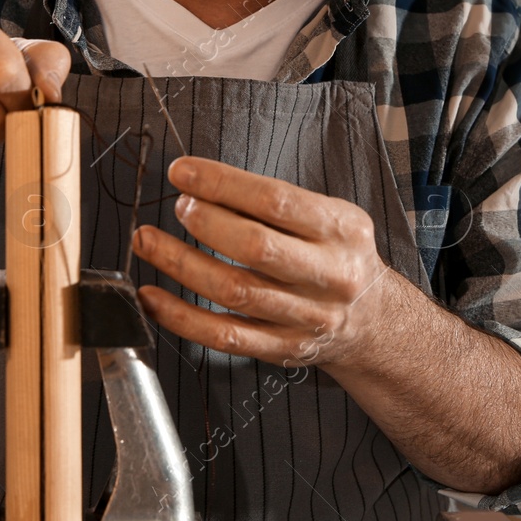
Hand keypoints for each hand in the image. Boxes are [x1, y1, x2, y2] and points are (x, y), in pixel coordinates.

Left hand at [130, 156, 397, 370]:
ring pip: (234, 292)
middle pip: (256, 248)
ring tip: (148, 242)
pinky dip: (181, 316)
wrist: (372, 321)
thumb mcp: (328, 218)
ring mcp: (305, 317)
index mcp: (340, 230)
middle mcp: (327, 275)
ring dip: (182, 265)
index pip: (275, 200)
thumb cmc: (337, 256)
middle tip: (178, 206)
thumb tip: (203, 187)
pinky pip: (223, 335)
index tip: (183, 172)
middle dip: (206, 223)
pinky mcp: (281, 348)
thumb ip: (275, 204)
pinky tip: (152, 296)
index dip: (222, 184)